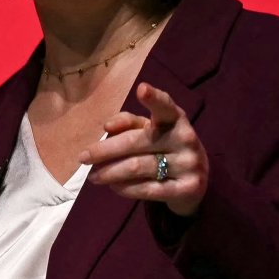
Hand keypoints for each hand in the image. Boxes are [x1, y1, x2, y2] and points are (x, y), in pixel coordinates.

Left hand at [80, 82, 208, 216]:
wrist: (195, 180)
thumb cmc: (165, 147)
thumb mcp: (150, 130)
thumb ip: (128, 122)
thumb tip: (108, 126)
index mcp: (176, 118)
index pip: (165, 106)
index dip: (154, 97)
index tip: (141, 89)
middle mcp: (185, 138)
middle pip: (136, 142)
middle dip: (105, 150)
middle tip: (83, 157)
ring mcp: (188, 164)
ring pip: (138, 167)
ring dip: (110, 172)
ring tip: (94, 176)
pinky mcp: (187, 188)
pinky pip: (148, 189)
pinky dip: (125, 188)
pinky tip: (113, 186)